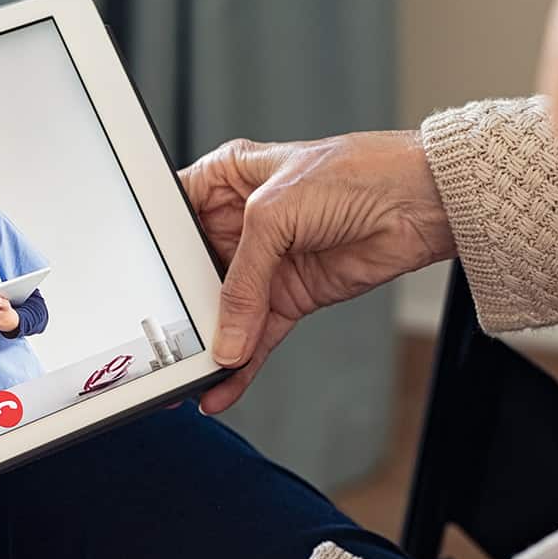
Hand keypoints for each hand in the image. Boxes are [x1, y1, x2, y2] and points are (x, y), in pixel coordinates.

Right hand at [179, 131, 452, 413]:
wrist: (419, 203)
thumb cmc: (355, 174)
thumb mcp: (276, 213)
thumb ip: (243, 279)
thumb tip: (226, 336)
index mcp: (226, 180)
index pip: (172, 220)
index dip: (154, 255)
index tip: (137, 293)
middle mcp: (241, 221)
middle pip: (194, 274)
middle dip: (180, 312)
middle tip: (163, 348)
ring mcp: (267, 261)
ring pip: (226, 312)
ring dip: (211, 345)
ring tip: (188, 378)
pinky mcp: (291, 295)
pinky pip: (257, 335)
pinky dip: (242, 365)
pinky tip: (223, 384)